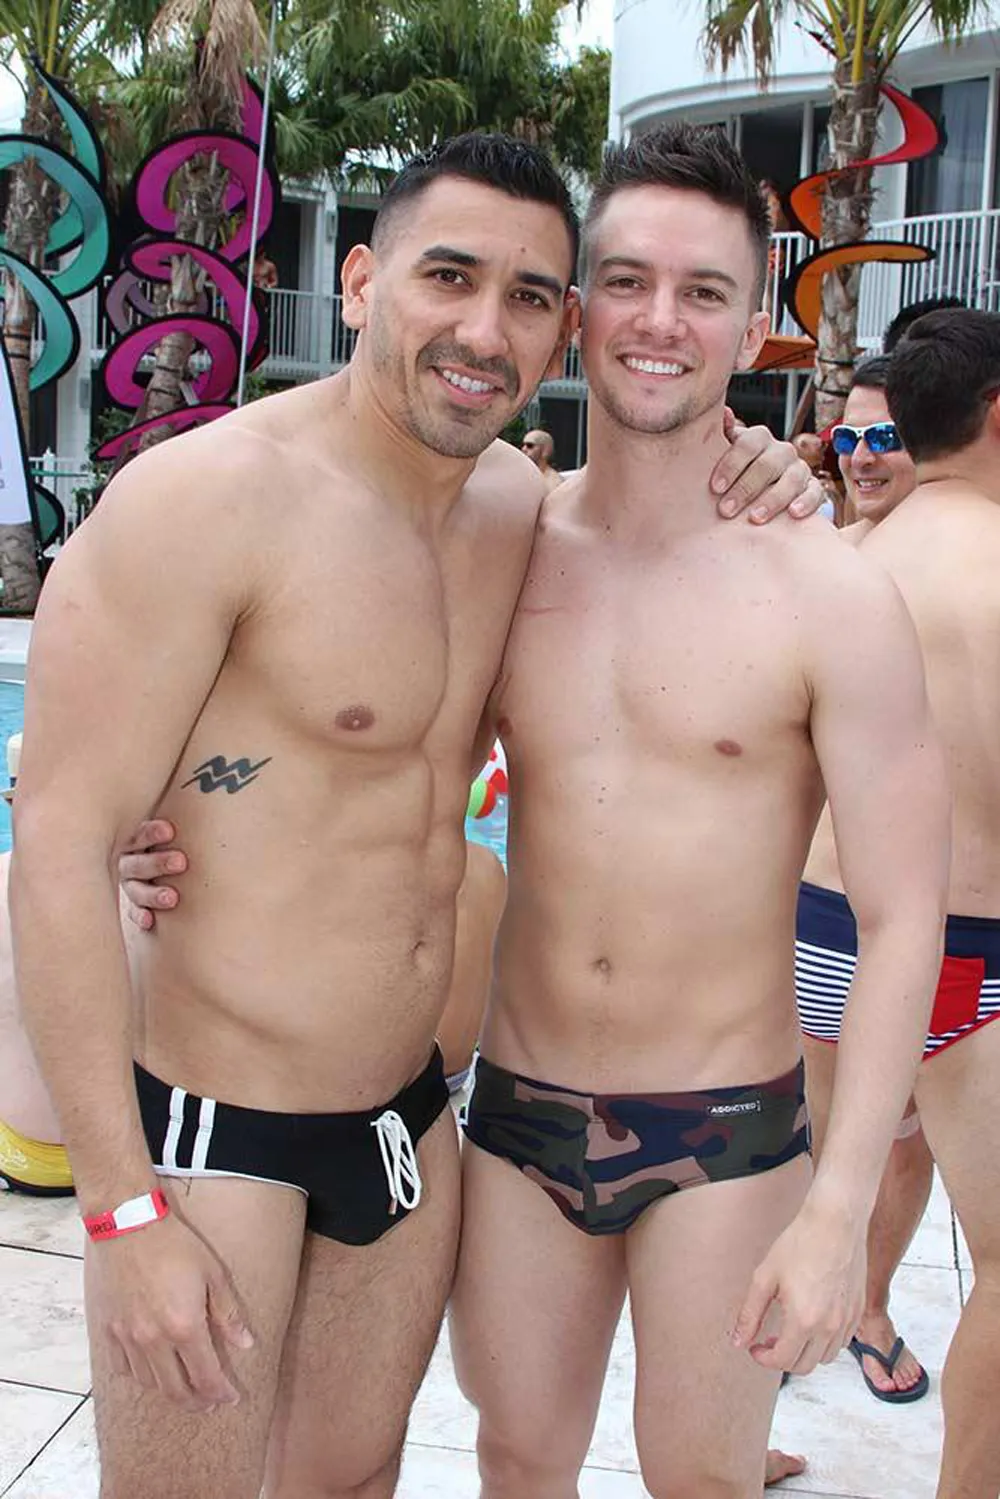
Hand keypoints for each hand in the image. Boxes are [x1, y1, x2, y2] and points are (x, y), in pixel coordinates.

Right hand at [90, 1207, 253, 1410]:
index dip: (221, 1393)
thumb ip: (228, 1314)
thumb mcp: (213, 1274)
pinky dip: (139, 1376)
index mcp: (184, 1326)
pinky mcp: (108, 1329)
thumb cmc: (176, 1245)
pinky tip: (151, 1370)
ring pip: (149, 1383)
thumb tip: (246, 1345)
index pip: (206, 1376)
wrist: (128, 1225)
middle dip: (196, 1402)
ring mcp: (127, 1337)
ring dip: (169, 1391)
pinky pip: (122, 1368)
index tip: (231, 1399)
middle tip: (210, 1403)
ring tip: (184, 1388)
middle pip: (175, 1390)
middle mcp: (153, 1340)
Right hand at [119, 819, 186, 929]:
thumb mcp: (175, 821)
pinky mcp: (134, 900)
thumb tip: (225, 778)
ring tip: (173, 898)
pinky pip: (133, 910)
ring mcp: (129, 880)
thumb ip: (187, 809)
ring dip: (152, 893)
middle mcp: (127, 856)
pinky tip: (151, 922)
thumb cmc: (174, 832)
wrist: (154, 852)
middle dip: (158, 862)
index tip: (171, 830)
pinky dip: (141, 915)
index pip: (140, 832)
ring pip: (134, 887)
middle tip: (182, 862)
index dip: (153, 831)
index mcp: (136, 834)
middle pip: (136, 860)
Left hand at [712, 410, 822, 523]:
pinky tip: (793, 514)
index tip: (715, 488)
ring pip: (791, 479)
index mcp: (759, 438)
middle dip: (745, 488)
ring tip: (755, 518)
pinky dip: (806, 502)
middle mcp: (781, 451)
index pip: (747, 444)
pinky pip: (815, 492)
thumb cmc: (738, 470)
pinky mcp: (813, 488)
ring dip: (773, 499)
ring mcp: (799, 468)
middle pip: (767, 464)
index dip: (731, 465)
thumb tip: (725, 414)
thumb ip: (720, 435)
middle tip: (726, 510)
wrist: (762, 489)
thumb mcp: (724, 452)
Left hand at [731, 1207, 864, 1374]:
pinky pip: (841, 1342)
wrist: (834, 1223)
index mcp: (803, 1320)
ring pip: (825, 1358)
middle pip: (804, 1366)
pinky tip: (812, 1321)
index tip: (755, 1347)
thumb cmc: (801, 1243)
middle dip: (782, 1359)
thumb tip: (739, 1340)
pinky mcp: (857, 1312)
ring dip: (805, 1352)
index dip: (763, 1358)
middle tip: (768, 1341)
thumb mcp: (765, 1277)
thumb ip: (750, 1314)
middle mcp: (828, 1327)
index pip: (782, 1361)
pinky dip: (824, 1342)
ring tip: (790, 1331)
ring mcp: (846, 1321)